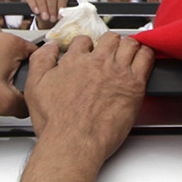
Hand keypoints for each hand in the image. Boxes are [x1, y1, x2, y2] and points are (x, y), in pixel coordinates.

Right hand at [21, 0, 71, 28]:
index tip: (60, 16)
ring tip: (45, 17)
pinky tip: (36, 12)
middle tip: (52, 19)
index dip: (61, 6)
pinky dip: (33, 5)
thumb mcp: (68, 3)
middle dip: (52, 9)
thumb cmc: (59, 7)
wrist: (49, 12)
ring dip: (43, 8)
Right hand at [23, 33, 152, 166]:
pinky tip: (144, 59)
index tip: (89, 51)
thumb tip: (49, 47)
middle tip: (111, 50)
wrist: (73, 142)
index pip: (84, 41)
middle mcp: (98, 63)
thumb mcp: (35, 87)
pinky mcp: (134, 85)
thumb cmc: (56, 122)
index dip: (87, 45)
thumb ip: (41, 61)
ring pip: (130, 44)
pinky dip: (146, 54)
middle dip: (110, 42)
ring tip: (129, 52)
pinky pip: (146, 59)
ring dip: (129, 46)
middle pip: (110, 38)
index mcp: (75, 61)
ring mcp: (118, 72)